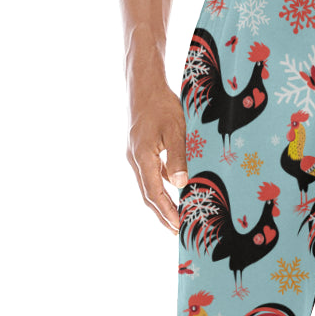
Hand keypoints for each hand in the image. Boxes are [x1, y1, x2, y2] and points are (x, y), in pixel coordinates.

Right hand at [126, 84, 188, 231]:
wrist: (143, 83)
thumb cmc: (162, 104)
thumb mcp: (176, 129)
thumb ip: (178, 157)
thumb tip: (179, 185)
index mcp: (142, 157)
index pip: (155, 194)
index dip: (167, 213)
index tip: (179, 227)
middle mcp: (135, 159)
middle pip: (148, 196)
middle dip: (162, 215)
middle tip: (177, 232)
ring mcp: (136, 155)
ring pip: (148, 186)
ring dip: (161, 203)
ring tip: (175, 217)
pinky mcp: (140, 149)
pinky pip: (150, 174)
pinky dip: (160, 187)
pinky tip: (173, 191)